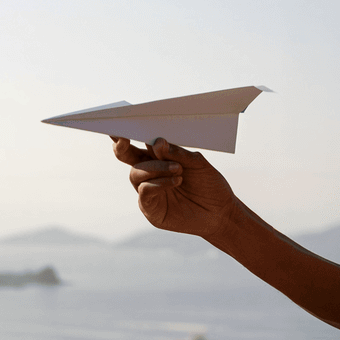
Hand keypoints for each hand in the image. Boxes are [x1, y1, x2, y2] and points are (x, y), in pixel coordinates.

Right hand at [112, 137, 235, 237]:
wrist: (221, 211)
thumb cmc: (209, 184)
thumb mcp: (197, 163)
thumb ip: (177, 153)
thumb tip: (157, 142)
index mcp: (158, 158)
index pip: (138, 145)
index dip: (125, 136)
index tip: (118, 128)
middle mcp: (150, 174)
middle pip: (128, 158)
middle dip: (122, 148)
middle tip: (124, 139)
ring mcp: (149, 192)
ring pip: (136, 174)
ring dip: (155, 168)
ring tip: (177, 169)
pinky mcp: (151, 209)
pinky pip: (145, 193)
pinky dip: (158, 184)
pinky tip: (175, 181)